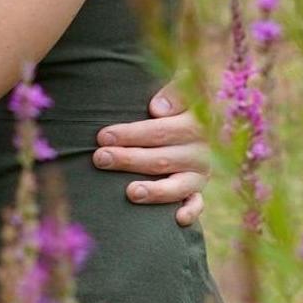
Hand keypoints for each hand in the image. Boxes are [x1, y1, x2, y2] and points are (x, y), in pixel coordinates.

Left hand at [93, 81, 208, 224]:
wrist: (203, 112)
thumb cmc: (177, 97)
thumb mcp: (183, 82)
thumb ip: (174, 91)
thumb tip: (157, 108)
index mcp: (195, 123)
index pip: (160, 131)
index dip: (131, 134)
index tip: (103, 136)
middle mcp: (200, 150)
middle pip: (162, 158)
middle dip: (128, 159)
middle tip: (100, 159)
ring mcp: (200, 172)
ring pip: (177, 185)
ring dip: (154, 190)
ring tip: (130, 192)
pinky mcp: (198, 189)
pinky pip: (197, 203)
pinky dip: (190, 212)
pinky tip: (176, 220)